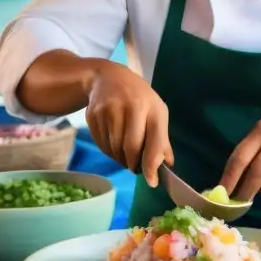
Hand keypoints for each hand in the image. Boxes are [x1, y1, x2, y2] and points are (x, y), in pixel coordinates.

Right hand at [85, 63, 172, 185]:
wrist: (108, 77)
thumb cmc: (139, 98)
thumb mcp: (156, 112)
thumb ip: (161, 138)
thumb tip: (167, 164)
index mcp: (152, 108)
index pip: (154, 141)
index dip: (152, 164)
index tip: (152, 182)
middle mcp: (131, 107)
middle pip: (131, 149)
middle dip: (134, 164)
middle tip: (136, 167)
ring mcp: (109, 110)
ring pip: (115, 149)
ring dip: (121, 159)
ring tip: (125, 154)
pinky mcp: (93, 115)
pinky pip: (102, 145)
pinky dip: (109, 152)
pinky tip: (114, 144)